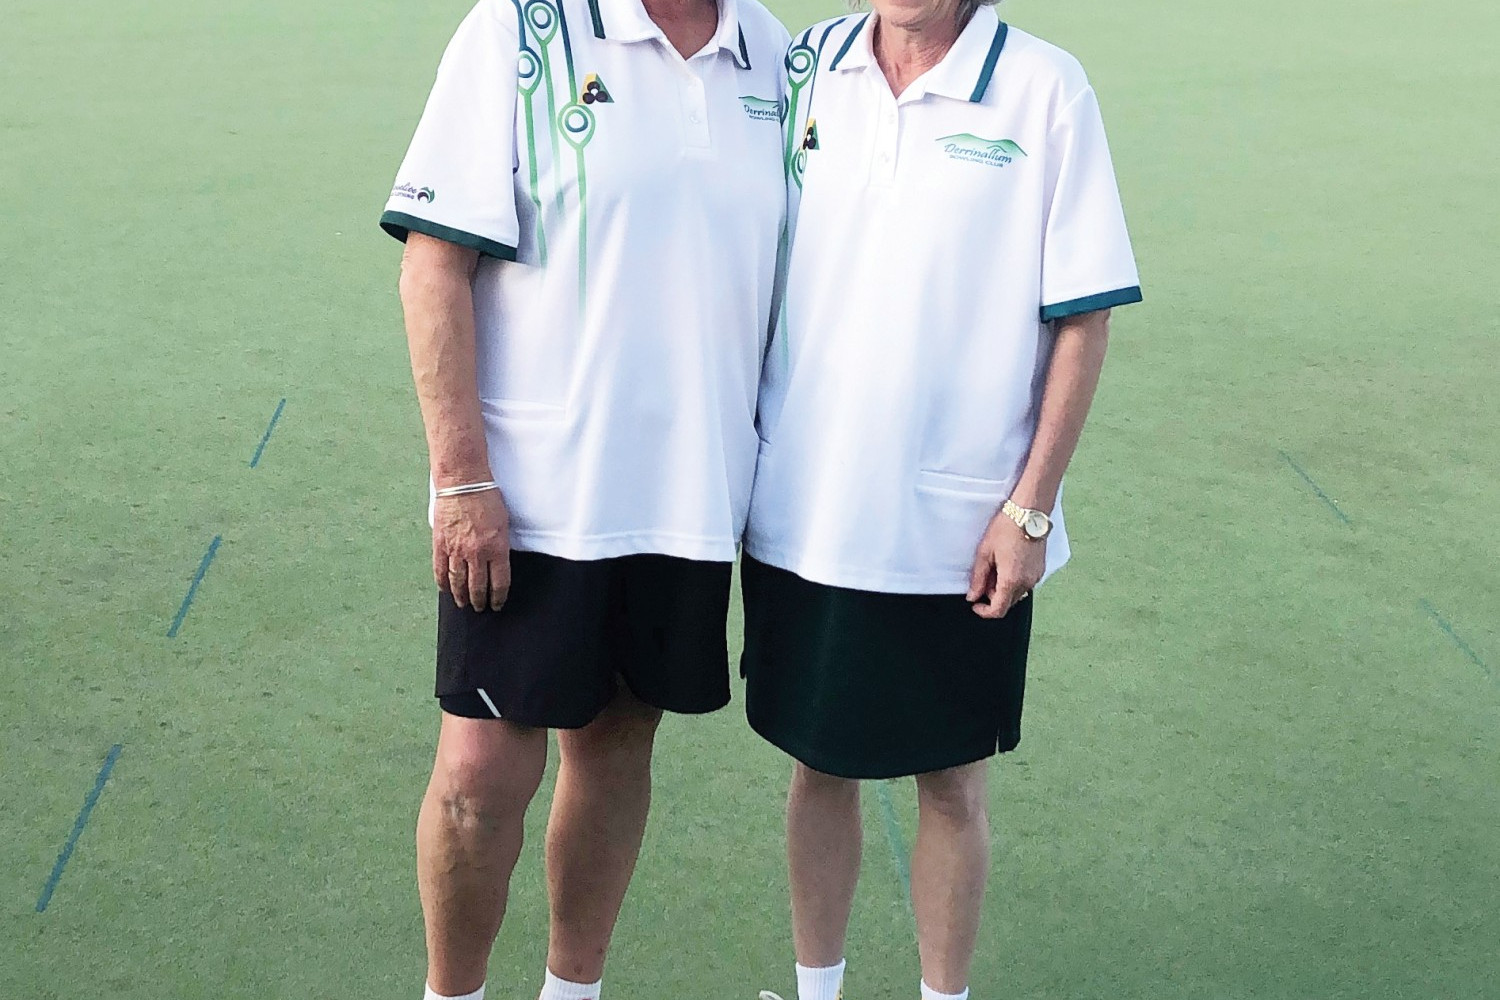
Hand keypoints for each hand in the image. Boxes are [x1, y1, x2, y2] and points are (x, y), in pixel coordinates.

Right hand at [433, 489, 511, 610]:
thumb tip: (499, 561)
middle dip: (480, 601)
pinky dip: (443, 583)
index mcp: (497, 549)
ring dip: (461, 596)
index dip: (498, 597)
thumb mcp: (504, 523)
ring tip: (464, 604)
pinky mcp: (440, 545)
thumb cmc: (487, 498)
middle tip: (480, 608)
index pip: (499, 583)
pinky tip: (445, 590)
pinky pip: (440, 570)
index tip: (498, 604)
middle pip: (478, 587)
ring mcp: (457, 551)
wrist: (463, 483)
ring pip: (458, 582)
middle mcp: (477, 554)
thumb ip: (501, 545)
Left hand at [965, 510, 1044, 618]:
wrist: (1029, 513)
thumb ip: (978, 579)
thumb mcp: (985, 553)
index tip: (975, 604)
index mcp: (1011, 581)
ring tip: (996, 566)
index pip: (998, 610)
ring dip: (1003, 588)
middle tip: (984, 577)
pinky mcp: (1040, 570)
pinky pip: (1025, 584)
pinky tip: (1007, 563)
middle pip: (1007, 603)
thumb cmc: (1006, 529)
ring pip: (1016, 594)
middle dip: (993, 596)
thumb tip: (973, 596)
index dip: (984, 611)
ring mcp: (1036, 577)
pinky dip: (1014, 581)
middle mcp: (1026, 583)